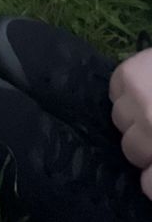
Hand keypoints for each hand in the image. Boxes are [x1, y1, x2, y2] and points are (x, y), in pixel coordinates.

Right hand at [110, 48, 151, 199]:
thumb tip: (150, 177)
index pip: (149, 185)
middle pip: (132, 152)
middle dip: (145, 146)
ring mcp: (139, 102)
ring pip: (119, 120)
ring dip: (134, 117)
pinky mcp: (127, 75)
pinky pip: (114, 93)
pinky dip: (126, 93)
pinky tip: (145, 87)